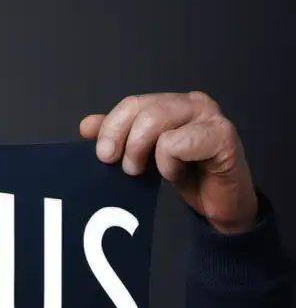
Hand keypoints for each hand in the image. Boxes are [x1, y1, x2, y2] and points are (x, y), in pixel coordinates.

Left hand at [80, 91, 258, 233]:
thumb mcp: (144, 156)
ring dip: (142, 151)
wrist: (219, 204)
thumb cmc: (186, 176)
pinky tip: (176, 174)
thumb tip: (86, 126)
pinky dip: (168, 163)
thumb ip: (118, 137)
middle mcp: (192, 103)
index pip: (132, 103)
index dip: (111, 127)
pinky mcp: (222, 136)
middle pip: (143, 109)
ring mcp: (210, 117)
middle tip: (125, 168)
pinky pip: (177, 143)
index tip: (103, 155)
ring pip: (157, 120)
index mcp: (172, 103)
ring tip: (146, 172)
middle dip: (124, 140)